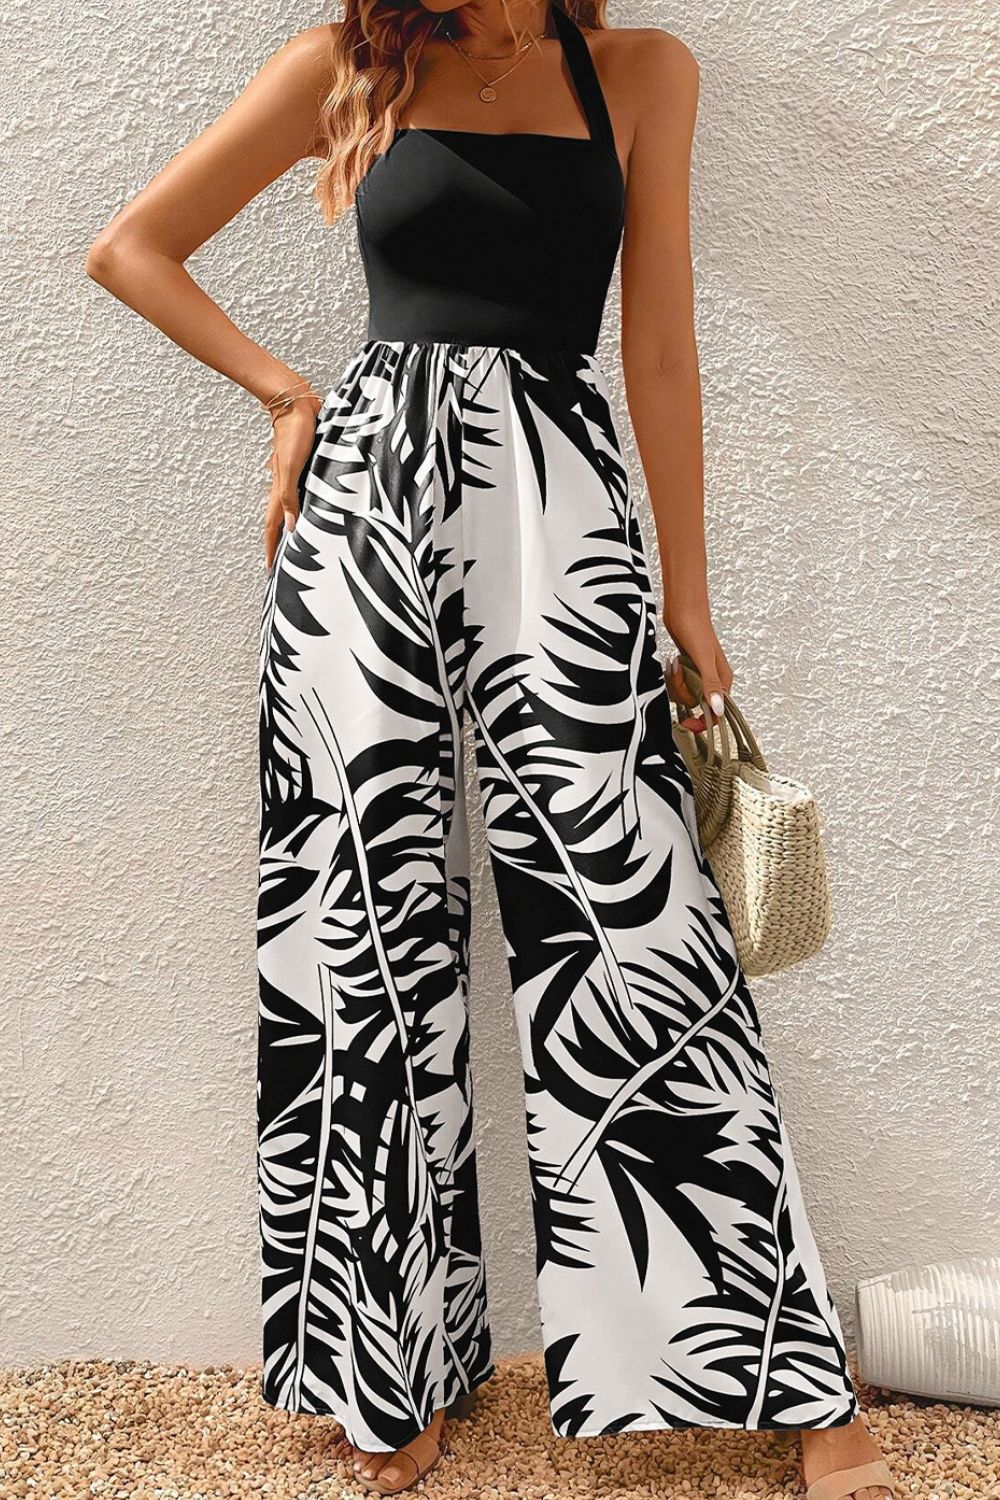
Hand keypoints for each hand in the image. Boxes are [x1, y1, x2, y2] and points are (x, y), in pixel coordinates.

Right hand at [263, 397, 321, 571]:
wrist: (296, 402)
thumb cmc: (294, 433)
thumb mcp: (292, 468)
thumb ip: (290, 498)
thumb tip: (292, 529)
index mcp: (279, 490)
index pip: (273, 527)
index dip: (271, 549)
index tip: (270, 571)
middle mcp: (285, 487)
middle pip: (280, 522)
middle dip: (279, 544)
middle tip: (283, 564)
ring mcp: (294, 477)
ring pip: (292, 509)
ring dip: (292, 527)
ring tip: (297, 545)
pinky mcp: (305, 466)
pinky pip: (303, 494)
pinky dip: (304, 508)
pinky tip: (311, 510)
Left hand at [663, 606, 733, 733]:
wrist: (682, 608)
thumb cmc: (696, 628)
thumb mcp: (703, 660)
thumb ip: (710, 685)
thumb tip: (718, 710)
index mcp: (723, 680)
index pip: (717, 713)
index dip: (703, 721)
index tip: (688, 723)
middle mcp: (713, 679)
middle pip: (697, 705)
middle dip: (683, 694)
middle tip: (679, 675)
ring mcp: (700, 674)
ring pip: (686, 695)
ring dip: (676, 684)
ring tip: (675, 666)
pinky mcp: (688, 668)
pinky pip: (679, 685)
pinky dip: (673, 678)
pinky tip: (672, 664)